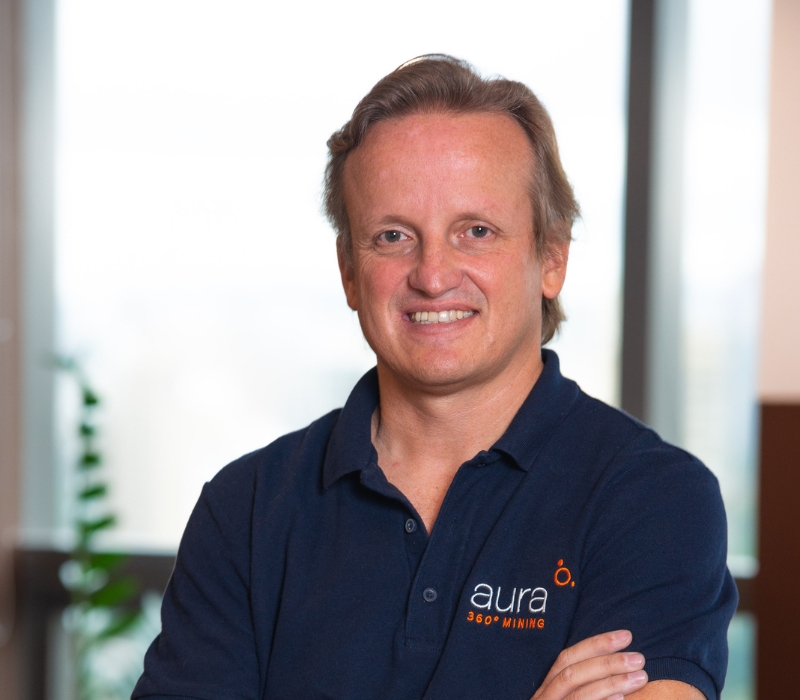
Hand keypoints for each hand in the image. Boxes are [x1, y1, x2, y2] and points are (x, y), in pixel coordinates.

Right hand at [530, 630, 647, 699]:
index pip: (567, 658)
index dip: (596, 644)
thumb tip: (621, 670)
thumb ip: (587, 688)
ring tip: (640, 677)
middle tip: (639, 657)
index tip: (626, 635)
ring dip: (611, 682)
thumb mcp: (569, 698)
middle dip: (607, 661)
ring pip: (578, 695)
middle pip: (572, 672)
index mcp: (547, 690)